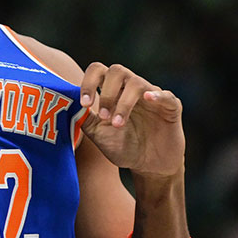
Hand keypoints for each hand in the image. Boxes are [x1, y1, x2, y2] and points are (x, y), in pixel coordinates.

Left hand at [79, 63, 184, 177]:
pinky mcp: (170, 107)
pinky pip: (166, 95)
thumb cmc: (123, 147)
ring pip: (137, 83)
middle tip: (103, 116)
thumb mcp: (99, 135)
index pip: (98, 71)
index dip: (89, 82)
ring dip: (124, 103)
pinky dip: (156, 95)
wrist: (149, 167)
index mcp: (112, 91)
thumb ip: (84, 120)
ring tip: (118, 124)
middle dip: (107, 93)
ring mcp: (151, 96)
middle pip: (117, 71)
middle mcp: (130, 88)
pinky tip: (148, 100)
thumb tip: (67, 105)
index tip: (85, 103)